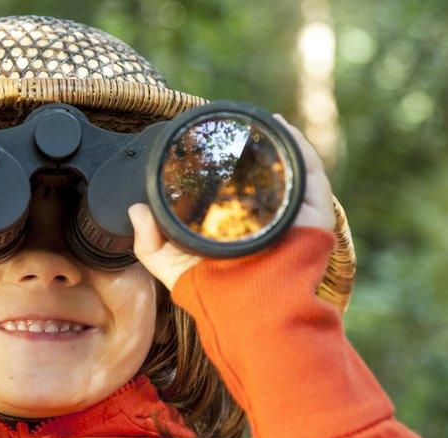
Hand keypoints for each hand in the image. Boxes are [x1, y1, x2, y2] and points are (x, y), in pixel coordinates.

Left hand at [128, 114, 336, 291]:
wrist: (244, 307)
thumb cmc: (211, 292)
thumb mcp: (170, 265)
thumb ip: (149, 241)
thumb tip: (135, 209)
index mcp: (238, 231)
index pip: (238, 194)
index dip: (229, 168)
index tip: (215, 145)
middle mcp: (266, 222)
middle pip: (267, 180)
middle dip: (258, 152)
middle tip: (241, 129)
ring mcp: (291, 217)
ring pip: (290, 172)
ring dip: (280, 143)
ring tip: (264, 120)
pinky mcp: (312, 216)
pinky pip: (311, 175)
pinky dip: (299, 149)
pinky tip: (283, 128)